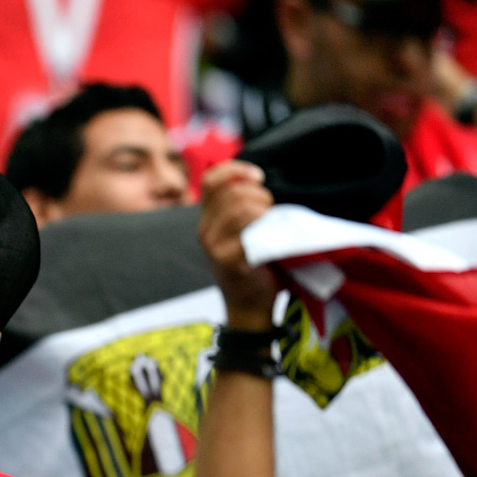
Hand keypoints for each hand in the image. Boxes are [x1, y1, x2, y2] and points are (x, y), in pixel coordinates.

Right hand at [198, 159, 277, 329]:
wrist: (250, 307)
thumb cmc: (253, 267)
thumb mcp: (241, 233)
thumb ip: (241, 209)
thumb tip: (256, 179)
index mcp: (207, 221)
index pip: (211, 180)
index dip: (235, 170)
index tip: (258, 176)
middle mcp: (205, 231)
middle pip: (231, 191)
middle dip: (259, 194)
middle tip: (271, 210)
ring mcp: (215, 247)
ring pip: (241, 208)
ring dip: (264, 210)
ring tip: (271, 224)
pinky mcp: (230, 260)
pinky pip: (250, 231)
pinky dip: (266, 229)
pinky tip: (271, 239)